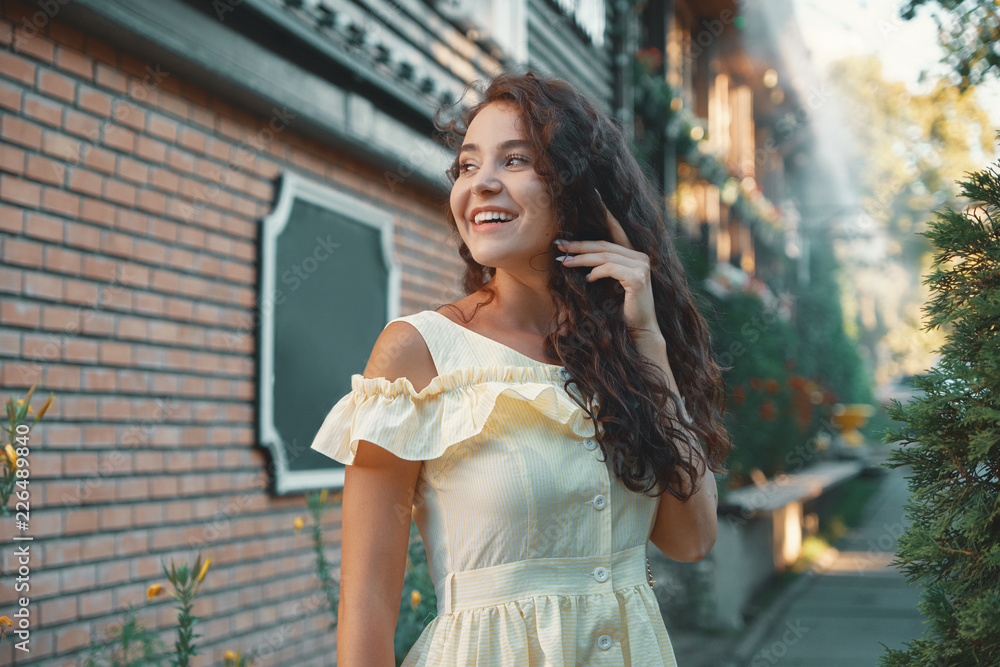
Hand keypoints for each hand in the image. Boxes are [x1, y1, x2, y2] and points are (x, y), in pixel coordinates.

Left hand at [553, 199, 662, 340]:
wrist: (639, 332)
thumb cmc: (621, 310)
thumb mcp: (609, 285)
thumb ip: (600, 268)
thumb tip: (573, 257)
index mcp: (635, 255)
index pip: (615, 230)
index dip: (603, 213)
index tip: (588, 199)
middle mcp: (641, 257)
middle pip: (604, 244)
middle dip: (579, 244)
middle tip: (559, 244)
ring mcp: (642, 267)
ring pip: (605, 255)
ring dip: (581, 258)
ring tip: (563, 261)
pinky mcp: (638, 278)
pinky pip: (610, 269)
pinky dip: (596, 272)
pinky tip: (587, 279)